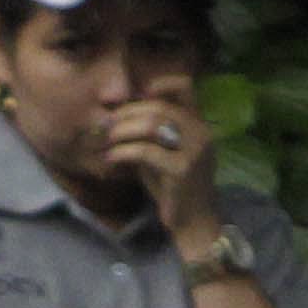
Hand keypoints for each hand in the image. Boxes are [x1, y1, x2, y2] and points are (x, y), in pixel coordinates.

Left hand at [100, 95, 224, 243]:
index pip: (185, 87)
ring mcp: (193, 151)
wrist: (194, 223)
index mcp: (198, 125)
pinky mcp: (181, 170)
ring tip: (108, 140)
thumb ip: (148, 135)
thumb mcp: (162, 155)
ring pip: (152, 125)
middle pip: (158, 107)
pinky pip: (146, 151)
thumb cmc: (174, 189)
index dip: (159, 85)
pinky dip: (123, 152)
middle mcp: (200, 133)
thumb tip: (116, 117)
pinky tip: (112, 159)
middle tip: (107, 125)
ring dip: (123, 130)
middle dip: (127, 113)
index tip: (136, 98)